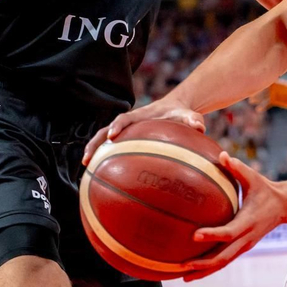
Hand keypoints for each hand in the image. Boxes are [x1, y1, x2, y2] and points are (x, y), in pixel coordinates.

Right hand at [84, 96, 206, 164]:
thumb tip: (200, 127)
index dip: (117, 126)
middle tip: (86, 158)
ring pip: (104, 141)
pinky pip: (113, 150)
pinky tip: (101, 177)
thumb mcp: (189, 115)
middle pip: (105, 131)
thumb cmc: (182, 113)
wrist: (176, 109)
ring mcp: (126, 132)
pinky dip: (105, 160)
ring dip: (94, 152)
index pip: (125, 118)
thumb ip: (193, 119)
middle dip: (95, 143)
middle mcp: (129, 123)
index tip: (112, 136)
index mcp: (141, 115)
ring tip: (85, 169)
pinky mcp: (127, 140)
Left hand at [180, 152, 286, 278]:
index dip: (212, 235)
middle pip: (224, 256)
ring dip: (204, 271)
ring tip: (184, 277)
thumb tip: (222, 155)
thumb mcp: (253, 177)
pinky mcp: (242, 248)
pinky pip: (225, 260)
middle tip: (183, 266)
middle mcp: (247, 237)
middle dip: (203, 264)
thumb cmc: (265, 189)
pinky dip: (210, 268)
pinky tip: (194, 272)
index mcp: (248, 221)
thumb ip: (237, 168)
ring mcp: (245, 245)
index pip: (229, 232)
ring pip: (223, 263)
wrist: (285, 206)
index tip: (194, 235)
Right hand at [251, 71, 286, 110]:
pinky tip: (258, 110)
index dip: (262, 80)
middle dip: (257, 90)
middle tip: (250, 92)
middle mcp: (274, 88)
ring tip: (251, 101)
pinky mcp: (274, 101)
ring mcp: (273, 95)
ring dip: (257, 99)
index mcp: (278, 83)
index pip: (268, 80)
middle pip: (264, 89)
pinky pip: (267, 104)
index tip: (255, 81)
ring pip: (263, 97)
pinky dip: (263, 107)